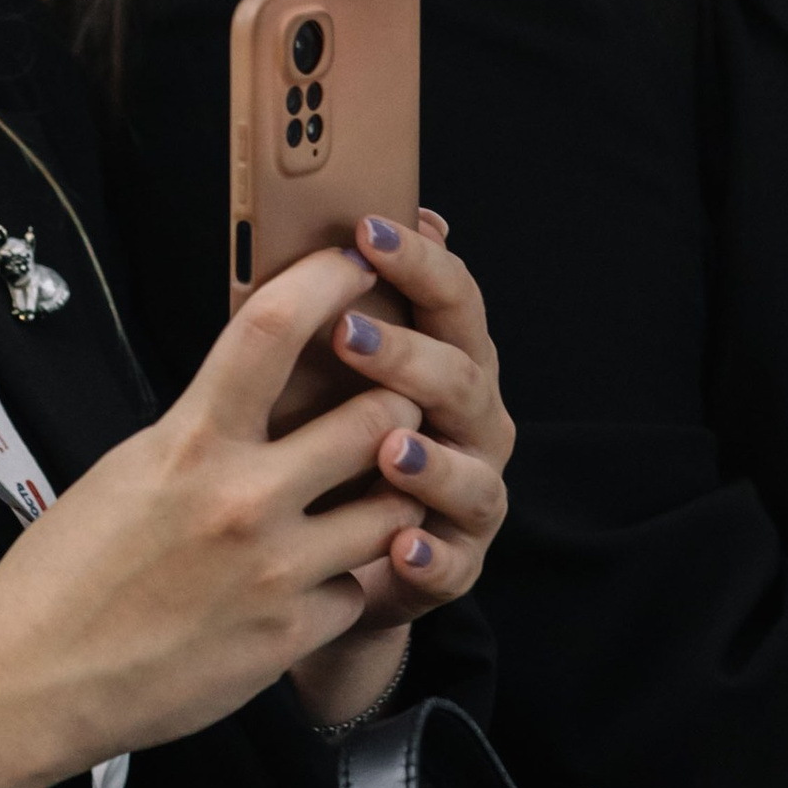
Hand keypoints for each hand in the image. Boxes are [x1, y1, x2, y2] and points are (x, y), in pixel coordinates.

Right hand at [0, 244, 445, 787]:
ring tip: (367, 496)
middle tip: (394, 406)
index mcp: (188, 442)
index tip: (359, 259)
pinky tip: (313, 582)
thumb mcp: (129, 468)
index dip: (329, 280)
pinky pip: (358, 590)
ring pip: (392, 509)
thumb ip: (203, 429)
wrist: (35, 680)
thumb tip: (260, 392)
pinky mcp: (289, 635)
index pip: (271, 330)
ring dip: (389, 497)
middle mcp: (241, 499)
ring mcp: (274, 570)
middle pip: (375, 418)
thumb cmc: (67, 573)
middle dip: (397, 405)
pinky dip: (346, 582)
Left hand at [287, 208, 511, 727]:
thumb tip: (316, 223)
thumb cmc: (321, 444)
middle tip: (347, 336)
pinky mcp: (455, 564)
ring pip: (471, 472)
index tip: (367, 231)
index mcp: (447, 360)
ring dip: (433, 459)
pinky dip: (430, 554)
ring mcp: (471, 495)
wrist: (328, 558)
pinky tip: (400, 545)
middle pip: (461, 377)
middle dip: (406, 354)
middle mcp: (472, 422)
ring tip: (390, 448)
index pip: (451, 297)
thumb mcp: (321, 376)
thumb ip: (334, 312)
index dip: (417, 261)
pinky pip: (454, 562)